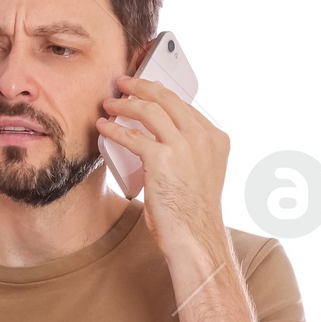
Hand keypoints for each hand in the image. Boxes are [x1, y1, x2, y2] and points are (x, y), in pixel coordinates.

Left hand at [97, 71, 229, 259]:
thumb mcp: (201, 176)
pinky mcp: (162, 159)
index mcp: (216, 139)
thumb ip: (189, 155)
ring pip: (149, 110)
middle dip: (141, 86)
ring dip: (125, 104)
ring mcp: (184, 146)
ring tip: (110, 103)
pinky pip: (132, 136)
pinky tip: (103, 127)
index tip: (146, 91)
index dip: (161, 95)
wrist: (195, 239)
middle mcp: (202, 137)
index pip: (185, 106)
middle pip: (168, 99)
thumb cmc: (193, 216)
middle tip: (123, 82)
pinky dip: (114, 130)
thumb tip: (161, 144)